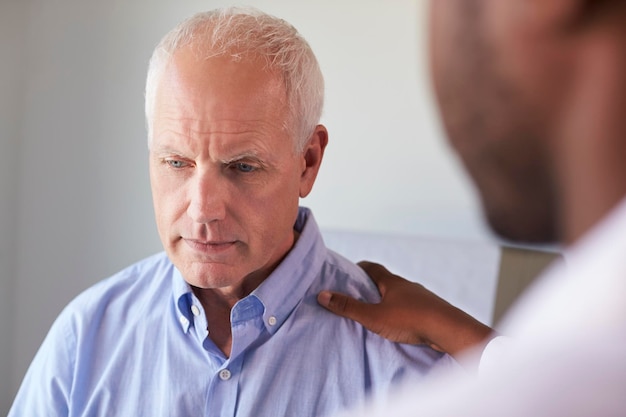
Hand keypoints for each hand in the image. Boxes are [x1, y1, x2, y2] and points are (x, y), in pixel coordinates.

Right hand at [317, 261, 494, 358]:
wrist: (449, 330)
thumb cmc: (411, 319)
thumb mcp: (373, 316)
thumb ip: (348, 307)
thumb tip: (322, 294)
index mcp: (392, 282)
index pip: (372, 268)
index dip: (358, 269)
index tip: (347, 273)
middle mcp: (407, 285)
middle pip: (386, 282)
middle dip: (371, 287)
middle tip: (357, 296)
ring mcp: (421, 298)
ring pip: (400, 296)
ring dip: (388, 301)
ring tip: (376, 314)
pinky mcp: (431, 311)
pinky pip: (412, 309)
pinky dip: (402, 313)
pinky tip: (399, 325)